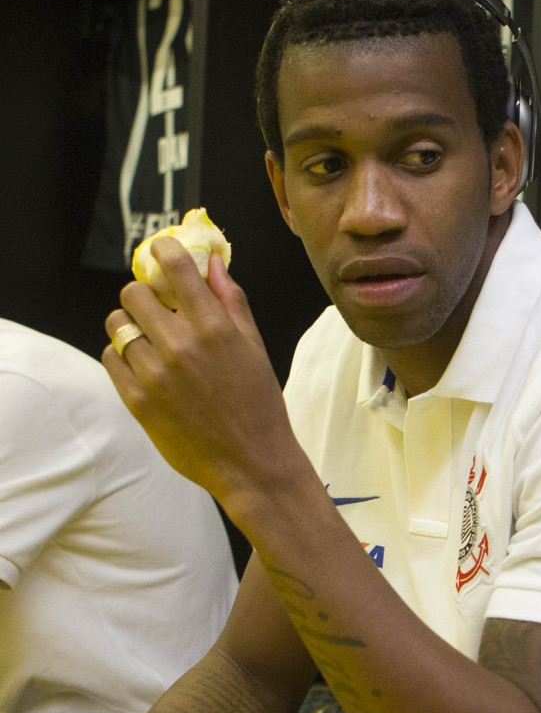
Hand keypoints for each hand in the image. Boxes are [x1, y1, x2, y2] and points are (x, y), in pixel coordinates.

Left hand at [102, 236, 310, 514]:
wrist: (250, 462)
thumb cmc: (258, 403)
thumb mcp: (255, 347)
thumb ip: (232, 301)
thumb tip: (214, 262)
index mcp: (215, 328)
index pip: (177, 267)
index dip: (164, 250)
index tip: (162, 251)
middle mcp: (181, 346)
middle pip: (133, 292)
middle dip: (145, 293)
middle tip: (158, 307)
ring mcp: (154, 374)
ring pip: (117, 323)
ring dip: (130, 324)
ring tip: (149, 339)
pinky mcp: (136, 399)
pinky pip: (110, 357)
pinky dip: (123, 355)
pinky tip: (144, 365)